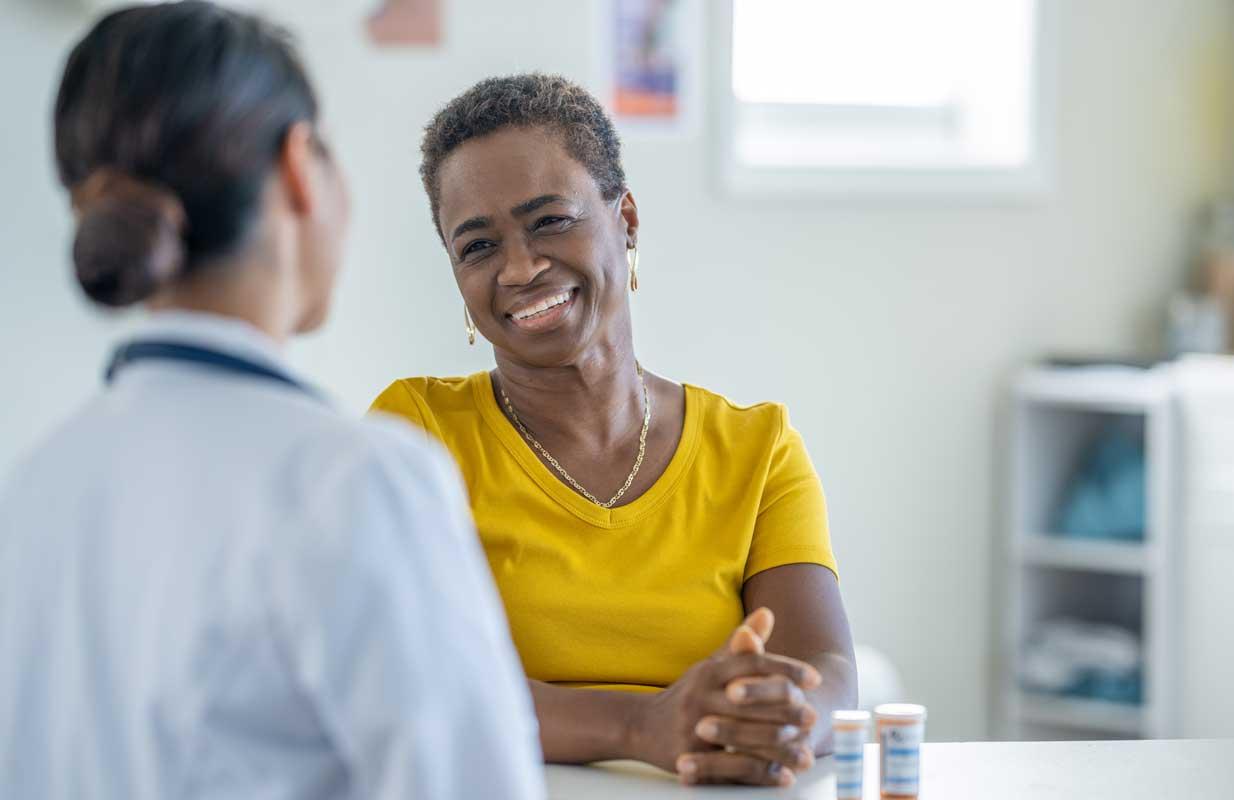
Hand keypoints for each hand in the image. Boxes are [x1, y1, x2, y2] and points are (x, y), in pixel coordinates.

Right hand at [630, 608, 820, 785]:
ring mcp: (694, 726)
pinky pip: (732, 766)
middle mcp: (701, 695)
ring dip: (779, 746)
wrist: (639, 725)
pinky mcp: (691, 756)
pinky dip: (761, 772)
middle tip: (814, 716)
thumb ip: (742, 644)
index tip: (814, 678)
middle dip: (786, 710)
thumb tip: (768, 613)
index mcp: (710, 670)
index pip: (752, 662)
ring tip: (807, 753)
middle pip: (750, 700)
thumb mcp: (712, 666)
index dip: (784, 668)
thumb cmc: (688, 695)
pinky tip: (784, 776)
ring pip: (744, 735)